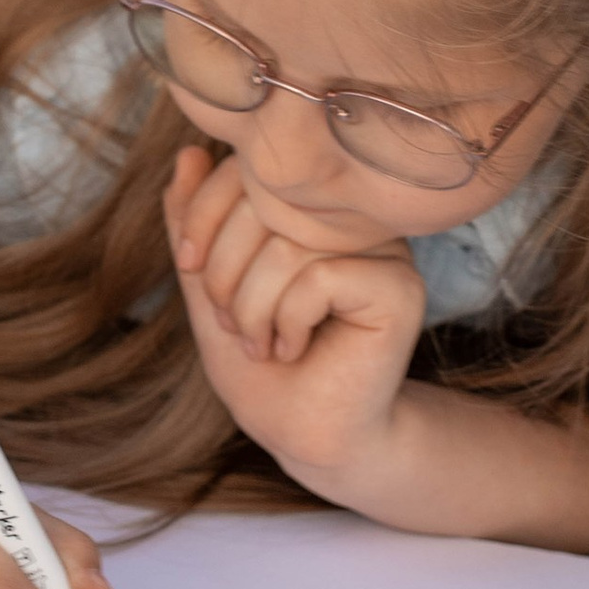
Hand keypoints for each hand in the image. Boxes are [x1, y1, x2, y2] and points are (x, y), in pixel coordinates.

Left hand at [164, 143, 425, 496]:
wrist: (307, 435)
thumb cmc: (263, 365)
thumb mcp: (210, 287)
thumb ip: (195, 223)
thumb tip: (190, 153)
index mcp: (311, 203)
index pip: (248, 165)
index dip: (201, 213)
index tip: (190, 268)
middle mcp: (353, 215)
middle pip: (266, 200)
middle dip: (225, 272)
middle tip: (236, 324)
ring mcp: (383, 248)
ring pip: (288, 245)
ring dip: (253, 309)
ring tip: (266, 343)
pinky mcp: (399, 287)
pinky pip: (320, 278)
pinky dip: (289, 321)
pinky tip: (295, 347)